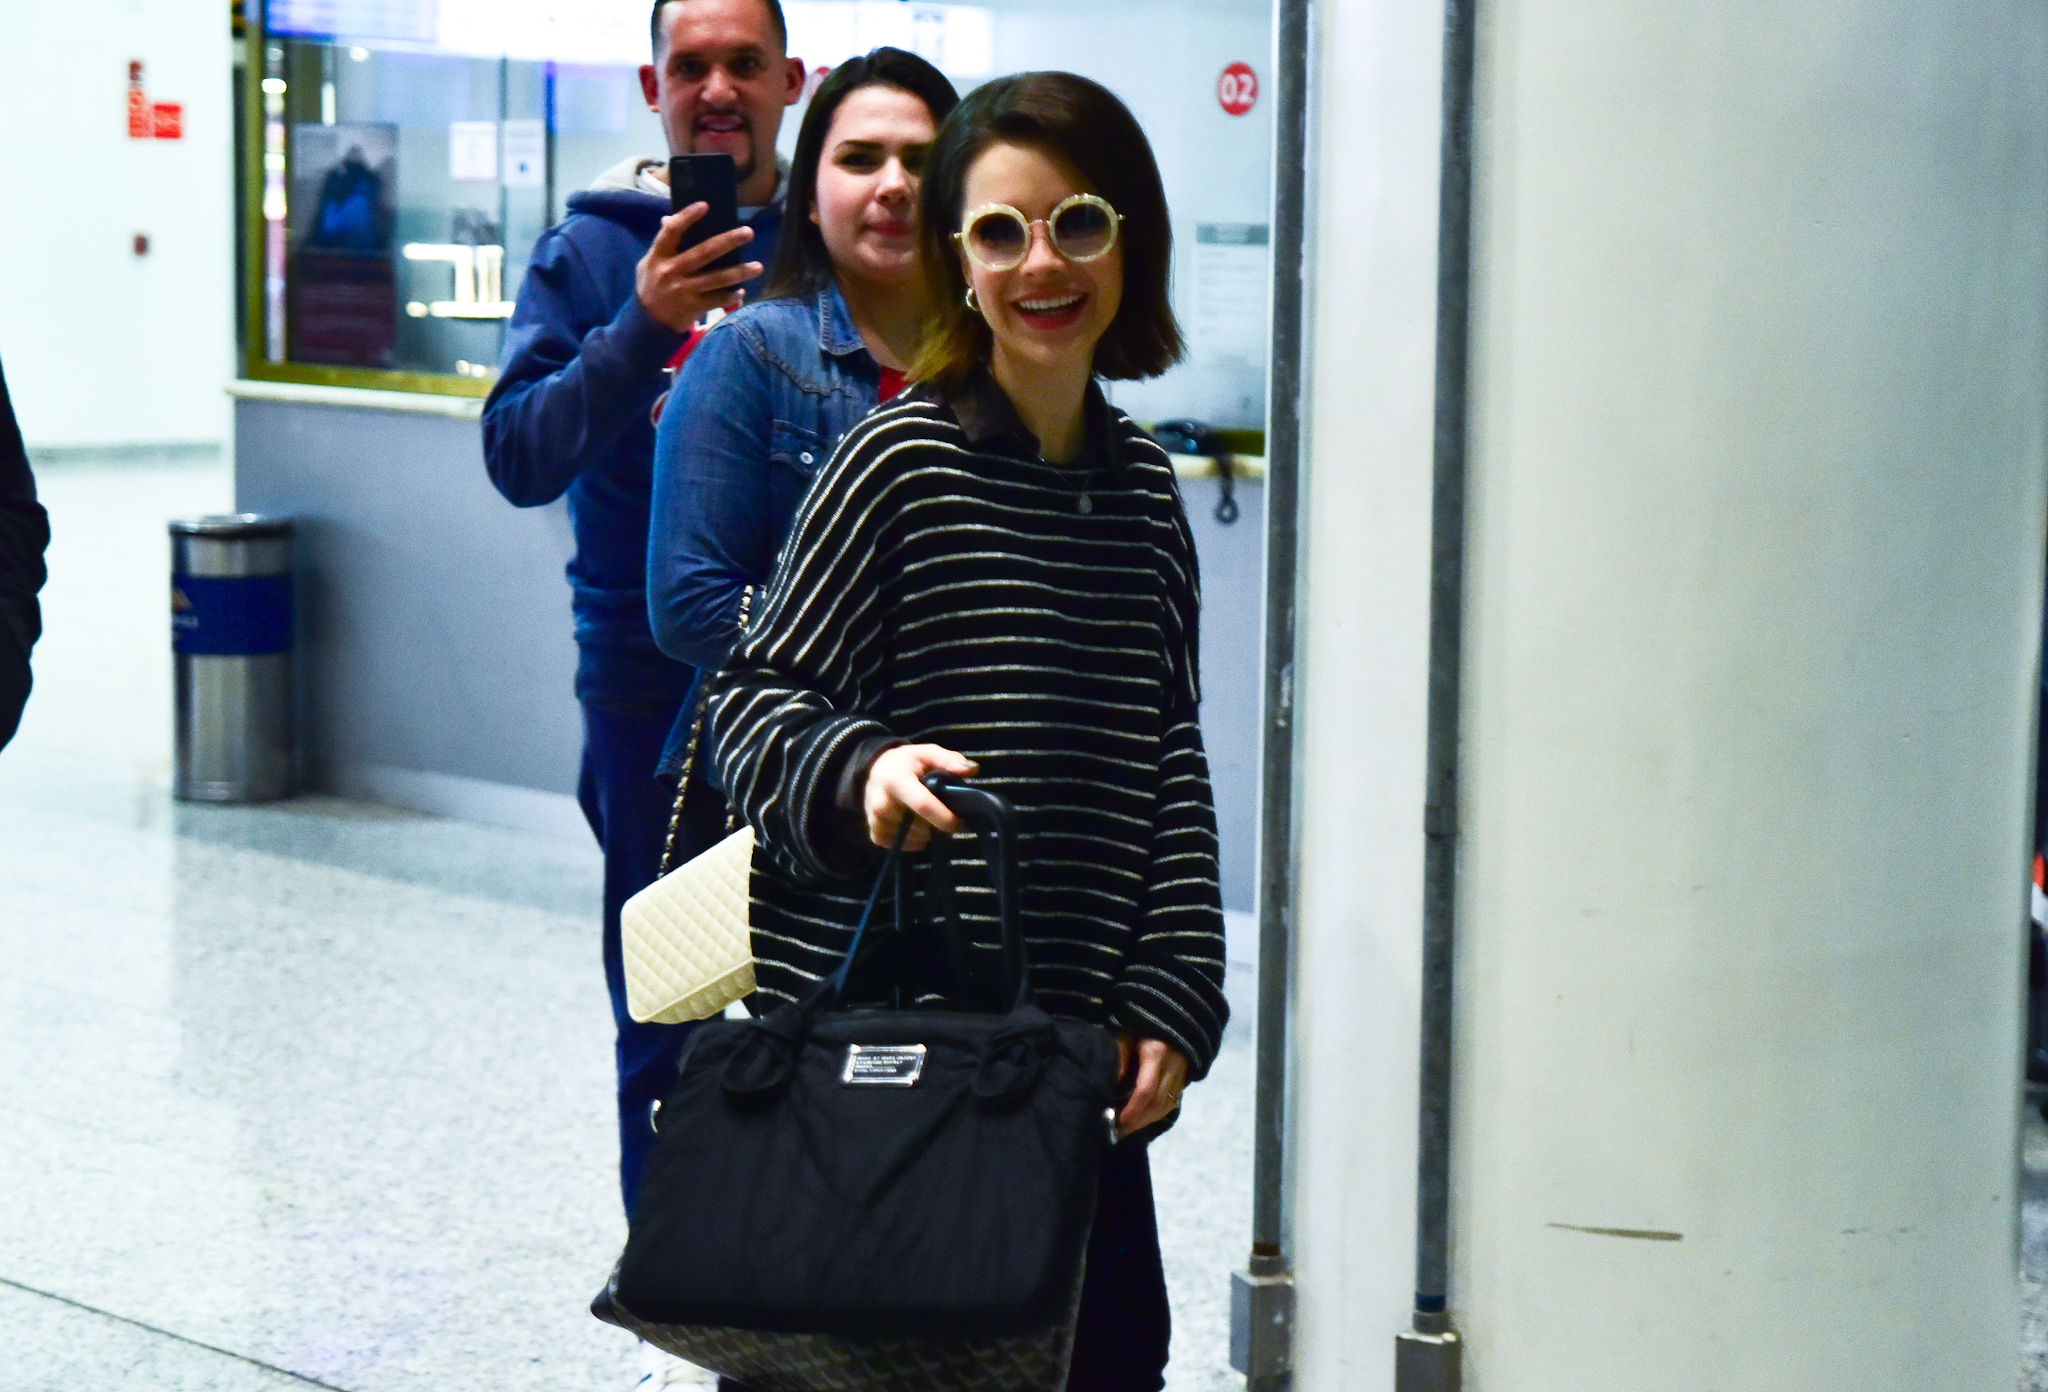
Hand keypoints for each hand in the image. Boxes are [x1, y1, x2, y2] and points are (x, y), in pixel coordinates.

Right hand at [635, 203, 762, 331]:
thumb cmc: (651, 286)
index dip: (687, 217)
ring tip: (758, 267)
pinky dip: (731, 296)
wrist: (647, 323)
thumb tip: (668, 218)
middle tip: (748, 232)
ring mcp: (684, 290)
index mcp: (659, 256)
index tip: (705, 205)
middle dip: (728, 241)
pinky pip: (717, 300)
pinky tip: (742, 291)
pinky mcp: (693, 307)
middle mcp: (671, 271)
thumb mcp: (648, 263)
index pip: (671, 231)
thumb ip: (662, 244)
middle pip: (704, 252)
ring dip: (740, 273)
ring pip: (717, 279)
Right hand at [862, 744, 979, 851]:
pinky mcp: (876, 835)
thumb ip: (949, 760)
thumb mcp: (927, 753)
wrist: (873, 770)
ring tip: (923, 813)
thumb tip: (973, 770)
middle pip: (922, 825)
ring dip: (927, 831)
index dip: (945, 818)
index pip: (923, 806)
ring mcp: (877, 822)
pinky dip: (915, 839)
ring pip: (916, 837)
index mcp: (896, 782)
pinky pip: (906, 845)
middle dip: (938, 822)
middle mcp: (882, 805)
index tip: (961, 821)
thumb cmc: (905, 762)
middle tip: (940, 809)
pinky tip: (912, 823)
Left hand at [1115, 1032, 1189, 1135]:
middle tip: (1117, 1132)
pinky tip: (1144, 1118)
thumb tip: (1113, 1086)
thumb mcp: (1126, 1034)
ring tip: (1128, 1128)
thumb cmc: (1141, 1022)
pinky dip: (1158, 1113)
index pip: (1145, 1090)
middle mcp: (1173, 1066)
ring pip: (1167, 1105)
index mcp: (1157, 1053)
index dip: (1132, 1109)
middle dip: (1137, 1121)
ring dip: (1147, 1120)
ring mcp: (1182, 1073)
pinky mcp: (1185, 1077)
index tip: (1117, 1122)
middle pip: (1157, 1103)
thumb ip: (1120, 1058)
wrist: (1173, 1012)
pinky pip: (1173, 1101)